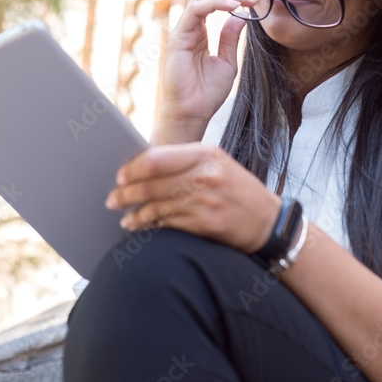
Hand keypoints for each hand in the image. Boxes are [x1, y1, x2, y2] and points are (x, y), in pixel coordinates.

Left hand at [104, 142, 281, 253]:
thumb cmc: (238, 190)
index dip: (132, 169)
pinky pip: (169, 225)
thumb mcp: (217, 163)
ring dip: (135, 214)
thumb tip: (142, 165)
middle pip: (152, 184)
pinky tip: (143, 228)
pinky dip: (151, 227)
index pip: (156, 159)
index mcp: (205, 153)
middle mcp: (205, 175)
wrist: (269, 222)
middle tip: (112, 199)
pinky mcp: (207, 224)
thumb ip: (184, 161)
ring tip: (125, 218)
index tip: (119, 177)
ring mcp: (206, 200)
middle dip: (126, 194)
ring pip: (157, 207)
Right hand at [153, 0, 258, 141]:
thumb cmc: (206, 94)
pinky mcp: (179, 37)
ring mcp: (182, 31)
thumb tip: (240, 17)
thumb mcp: (227, 62)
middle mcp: (188, 27)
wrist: (192, 114)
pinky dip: (216, 4)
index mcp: (197, 31)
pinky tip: (234, 6)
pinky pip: (197, 10)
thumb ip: (230, 38)